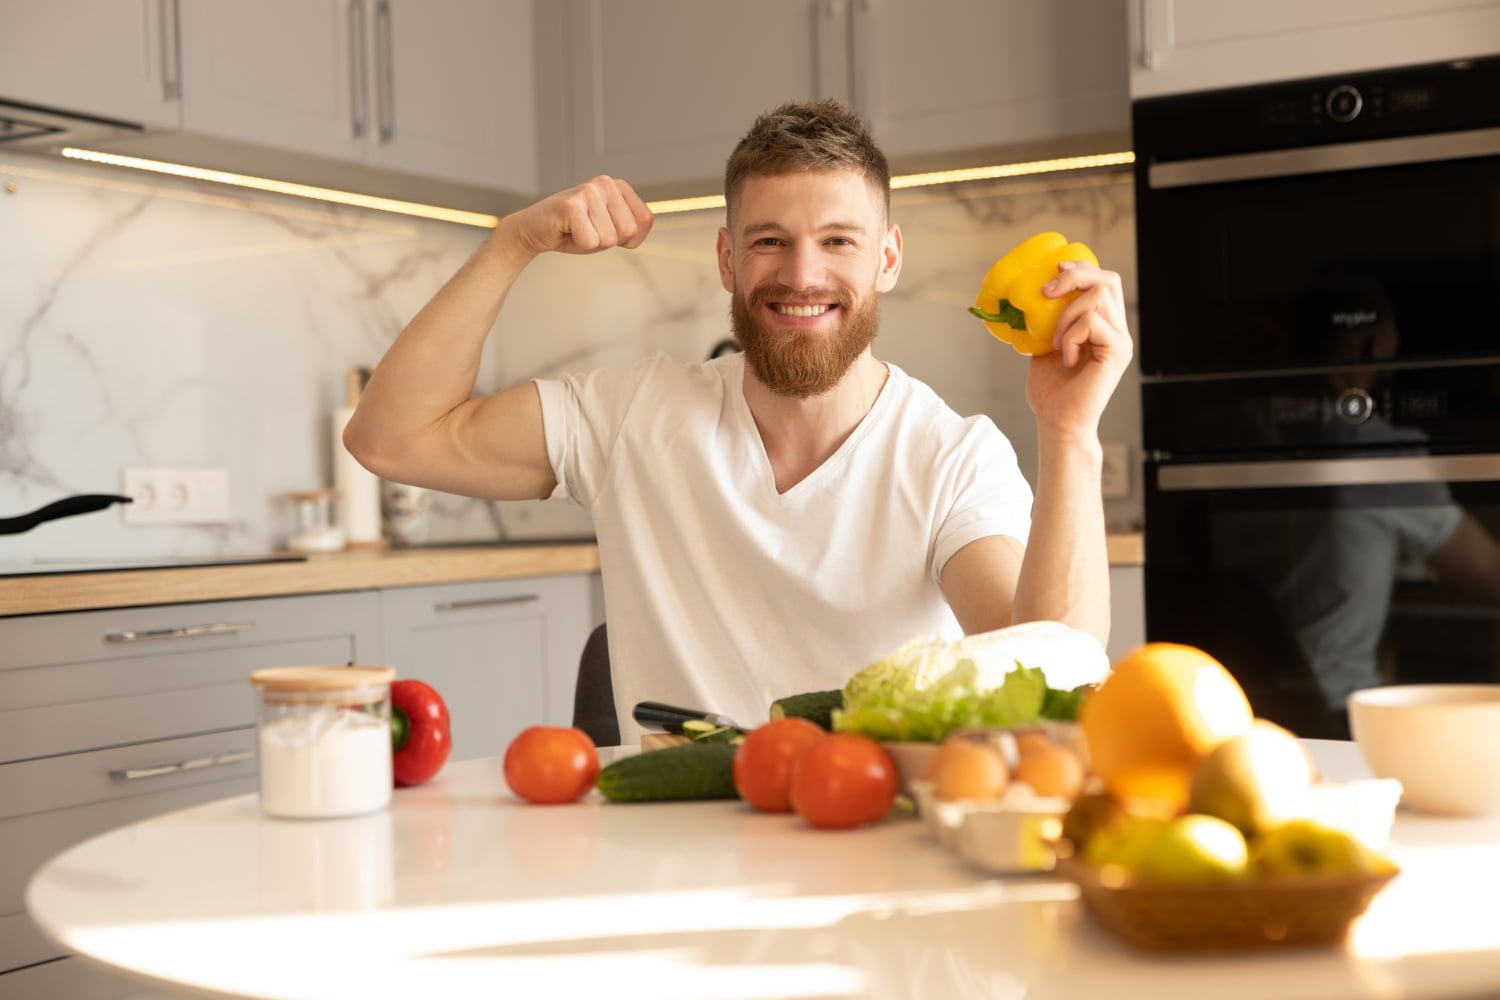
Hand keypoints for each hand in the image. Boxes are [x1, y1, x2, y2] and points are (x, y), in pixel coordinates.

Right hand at [504, 175, 653, 256]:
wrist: (535, 230)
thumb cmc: (575, 230)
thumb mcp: (612, 229)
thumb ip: (633, 226)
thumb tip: (638, 228)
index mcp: (619, 186)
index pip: (644, 222)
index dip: (627, 238)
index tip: (604, 229)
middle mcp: (606, 183)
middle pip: (627, 231)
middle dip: (608, 240)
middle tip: (587, 230)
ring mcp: (588, 191)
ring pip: (609, 239)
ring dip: (591, 242)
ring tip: (576, 229)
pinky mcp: (571, 205)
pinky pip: (591, 242)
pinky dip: (578, 244)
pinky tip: (566, 230)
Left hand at [1024, 261, 1133, 439]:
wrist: (1058, 423)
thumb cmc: (1051, 392)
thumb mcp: (1045, 346)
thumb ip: (1049, 321)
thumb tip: (1031, 295)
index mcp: (1104, 327)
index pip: (1104, 282)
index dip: (1082, 268)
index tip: (1055, 268)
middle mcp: (1118, 331)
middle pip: (1108, 280)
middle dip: (1075, 276)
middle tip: (1047, 292)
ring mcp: (1121, 341)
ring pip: (1098, 297)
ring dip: (1066, 315)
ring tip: (1057, 343)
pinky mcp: (1117, 352)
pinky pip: (1092, 322)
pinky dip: (1071, 335)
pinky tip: (1066, 357)